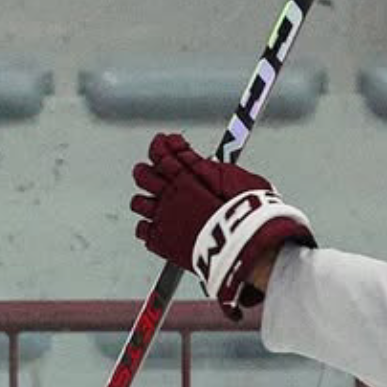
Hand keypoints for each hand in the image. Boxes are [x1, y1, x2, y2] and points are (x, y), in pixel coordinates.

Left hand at [129, 133, 313, 315]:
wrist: (243, 244)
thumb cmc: (249, 212)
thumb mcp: (237, 178)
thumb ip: (212, 170)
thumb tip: (203, 164)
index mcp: (186, 175)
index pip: (160, 152)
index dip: (161, 146)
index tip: (165, 142)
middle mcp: (169, 195)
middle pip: (142, 174)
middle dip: (146, 170)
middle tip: (154, 173)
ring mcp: (162, 218)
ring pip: (138, 203)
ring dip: (145, 201)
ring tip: (155, 203)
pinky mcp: (160, 242)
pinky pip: (142, 231)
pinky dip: (149, 229)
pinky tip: (159, 228)